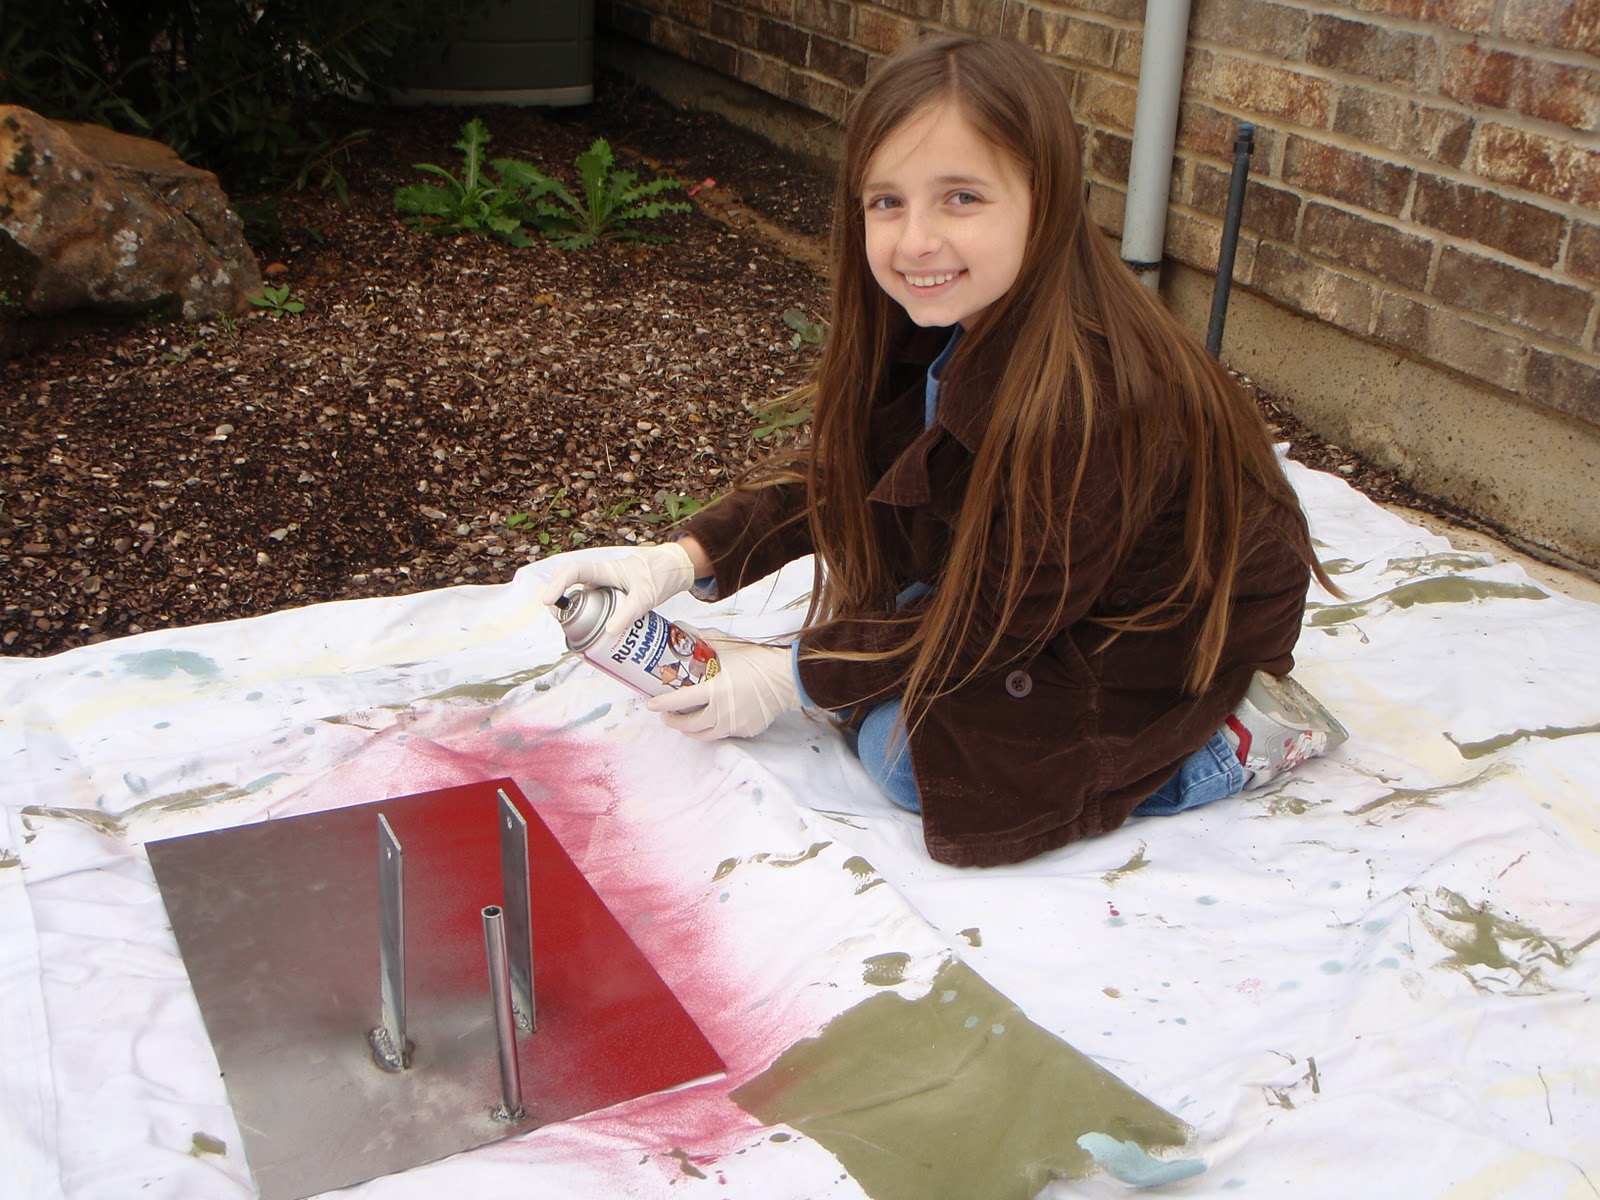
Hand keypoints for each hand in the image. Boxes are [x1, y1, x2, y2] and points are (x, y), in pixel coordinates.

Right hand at [539, 542, 696, 643]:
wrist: (673, 570)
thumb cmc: (659, 575)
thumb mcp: (646, 596)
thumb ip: (629, 612)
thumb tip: (609, 632)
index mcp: (605, 570)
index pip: (573, 571)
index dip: (557, 584)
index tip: (548, 601)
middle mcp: (600, 577)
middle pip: (570, 584)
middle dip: (560, 601)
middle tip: (559, 620)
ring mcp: (604, 587)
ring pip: (582, 598)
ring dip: (575, 612)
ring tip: (576, 632)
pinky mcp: (610, 597)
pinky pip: (594, 606)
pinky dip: (590, 618)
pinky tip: (594, 633)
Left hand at [646, 638, 798, 739]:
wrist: (788, 677)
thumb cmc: (759, 660)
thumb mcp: (729, 647)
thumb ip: (705, 639)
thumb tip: (684, 629)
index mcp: (715, 690)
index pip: (680, 701)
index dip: (661, 704)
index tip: (650, 704)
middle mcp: (722, 712)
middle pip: (689, 725)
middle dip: (673, 721)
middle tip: (666, 715)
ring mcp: (735, 724)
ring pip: (704, 735)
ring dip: (690, 730)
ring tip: (684, 722)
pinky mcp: (746, 730)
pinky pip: (724, 733)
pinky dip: (713, 727)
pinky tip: (710, 719)